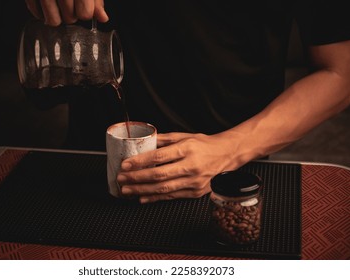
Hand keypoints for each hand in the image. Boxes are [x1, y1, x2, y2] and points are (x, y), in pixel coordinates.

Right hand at [25, 0, 108, 25]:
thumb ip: (95, 0)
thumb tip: (103, 18)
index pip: (85, 14)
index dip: (85, 12)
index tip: (82, 6)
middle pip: (69, 19)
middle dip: (71, 14)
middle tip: (69, 2)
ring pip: (53, 21)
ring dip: (57, 16)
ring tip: (57, 4)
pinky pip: (37, 14)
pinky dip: (42, 12)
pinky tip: (45, 2)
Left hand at [117, 132, 242, 202]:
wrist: (227, 155)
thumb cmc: (206, 145)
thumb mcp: (186, 136)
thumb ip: (164, 140)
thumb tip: (145, 142)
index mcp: (187, 149)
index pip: (159, 156)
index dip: (140, 162)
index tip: (126, 164)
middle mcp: (191, 166)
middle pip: (159, 175)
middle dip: (136, 178)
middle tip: (122, 179)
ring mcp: (194, 181)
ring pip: (163, 189)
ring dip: (142, 190)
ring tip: (127, 190)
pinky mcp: (195, 192)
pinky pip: (171, 196)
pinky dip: (155, 198)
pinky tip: (142, 197)